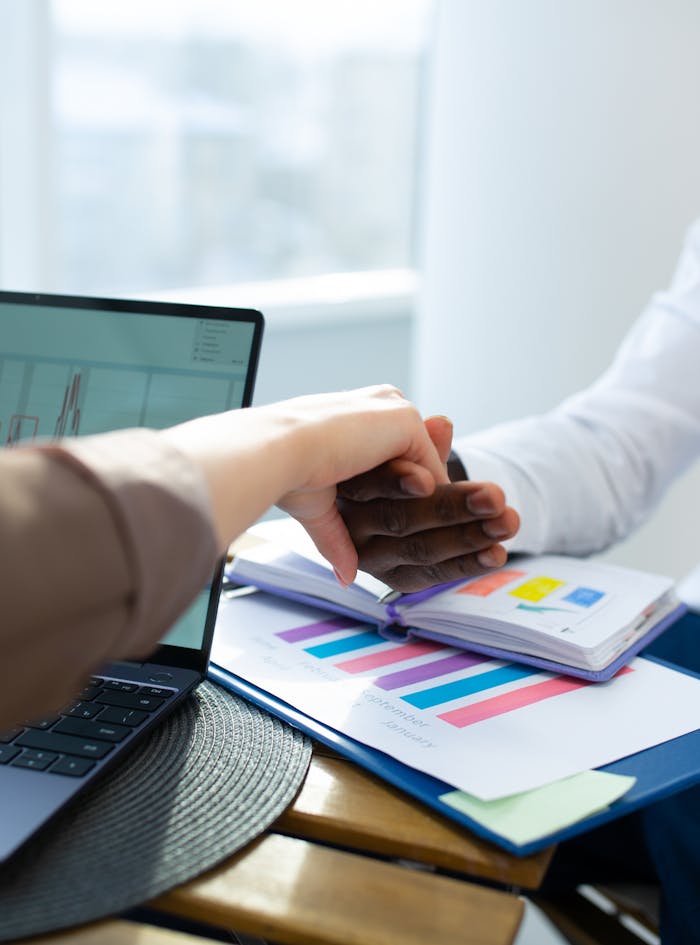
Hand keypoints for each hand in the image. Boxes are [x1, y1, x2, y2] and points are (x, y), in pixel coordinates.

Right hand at [165, 385, 449, 585]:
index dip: (405, 488)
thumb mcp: (320, 505)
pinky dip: (432, 499)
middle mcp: (380, 403)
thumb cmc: (286, 474)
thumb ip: (339, 533)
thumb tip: (346, 577)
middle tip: (429, 534)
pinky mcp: (406, 421)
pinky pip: (433, 469)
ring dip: (431, 502)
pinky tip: (425, 524)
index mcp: (358, 413)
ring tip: (433, 537)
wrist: (277, 452)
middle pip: (418, 455)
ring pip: (427, 464)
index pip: (398, 450)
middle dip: (424, 496)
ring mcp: (395, 409)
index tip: (410, 521)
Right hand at [336, 416, 519, 591]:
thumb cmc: (394, 466)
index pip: (371, 484)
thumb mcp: (404, 451)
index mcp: (345, 486)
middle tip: (494, 497)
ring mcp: (372, 558)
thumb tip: (443, 424)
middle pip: (401, 519)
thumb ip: (423, 444)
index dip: (398, 481)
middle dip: (452, 508)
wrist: (392, 500)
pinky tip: (496, 553)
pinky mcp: (396, 578)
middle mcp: (352, 527)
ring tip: (507, 521)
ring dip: (469, 536)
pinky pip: (434, 573)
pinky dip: (468, 564)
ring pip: (421, 549)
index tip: (430, 480)